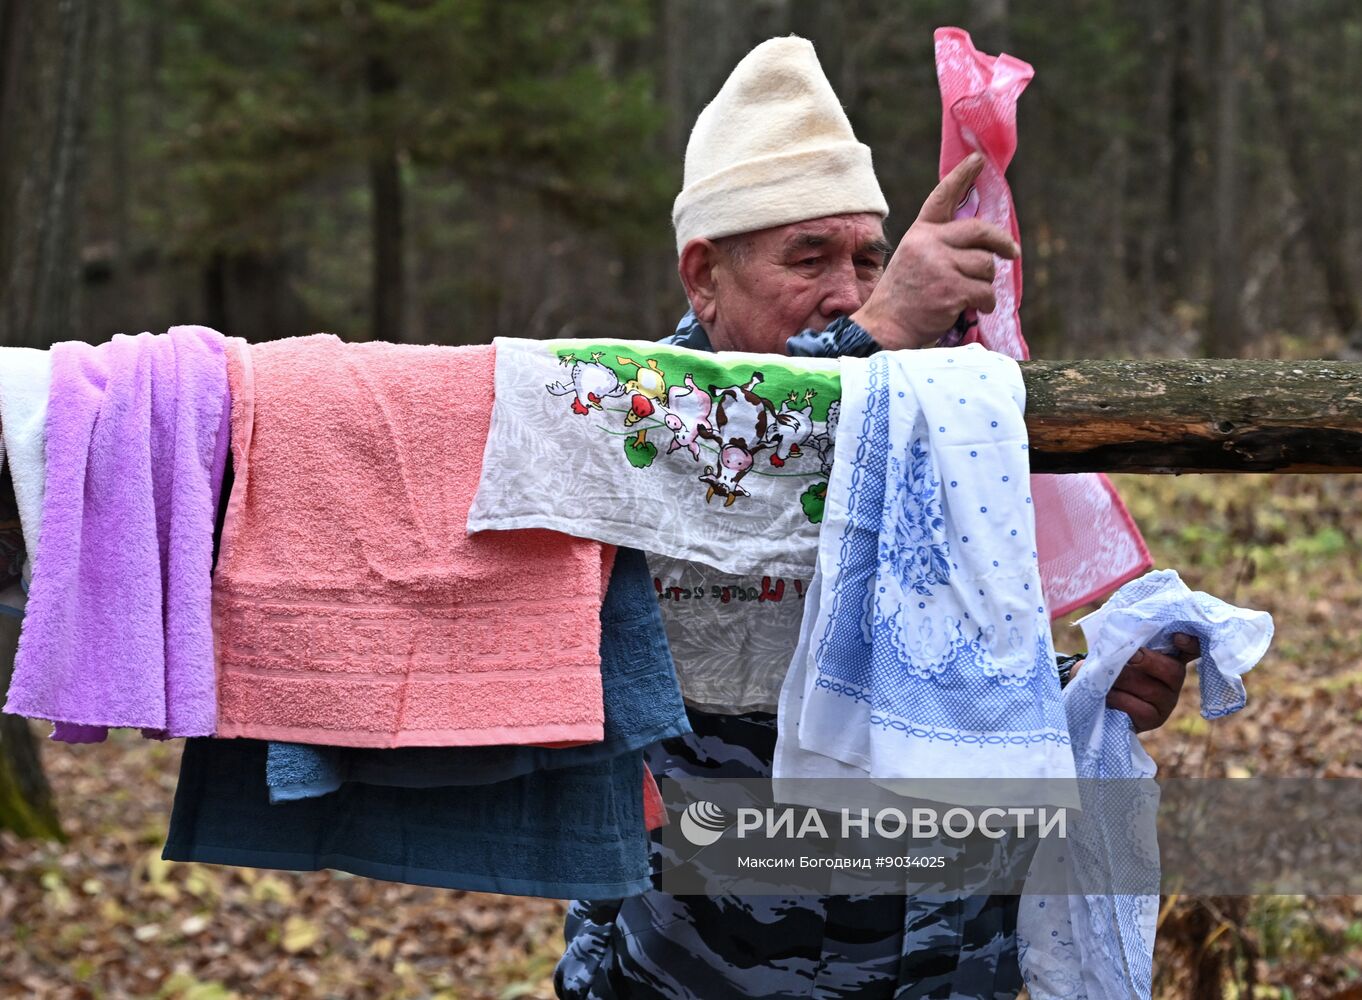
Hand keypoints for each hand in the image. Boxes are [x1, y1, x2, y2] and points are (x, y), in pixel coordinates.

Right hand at [851, 152, 1019, 349]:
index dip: (962, 177)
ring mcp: (941, 266)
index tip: (978, 160)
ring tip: (971, 295)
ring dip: (985, 283)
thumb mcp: (913, 259)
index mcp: (920, 233)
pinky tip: (975, 308)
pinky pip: (985, 291)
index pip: (942, 198)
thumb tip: (983, 244)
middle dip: (1002, 242)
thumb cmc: (903, 296)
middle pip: (980, 231)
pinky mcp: (952, 289)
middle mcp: (929, 243)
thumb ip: (940, 245)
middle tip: (1012, 252)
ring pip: (986, 265)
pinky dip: (985, 303)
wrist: (885, 326)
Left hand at [1070, 633, 1200, 732]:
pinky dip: (1120, 699)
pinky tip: (1107, 694)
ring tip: (1106, 675)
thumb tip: (1122, 640)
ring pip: (1153, 690)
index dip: (1190, 644)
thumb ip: (1126, 645)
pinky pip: (1141, 709)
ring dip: (1125, 680)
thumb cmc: (1110, 668)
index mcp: (1169, 657)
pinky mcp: (1155, 719)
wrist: (1097, 697)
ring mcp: (1167, 702)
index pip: (1191, 650)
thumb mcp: (1118, 652)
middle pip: (1173, 670)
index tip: (1177, 637)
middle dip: (1148, 661)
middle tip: (1129, 657)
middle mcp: (1173, 680)